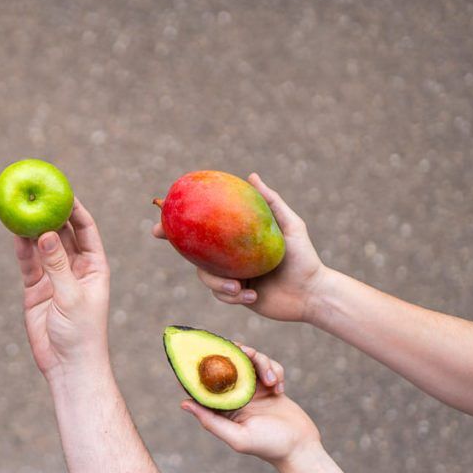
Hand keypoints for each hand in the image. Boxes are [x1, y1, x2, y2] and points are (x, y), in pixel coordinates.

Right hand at [14, 199, 110, 380]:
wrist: (67, 365)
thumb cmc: (81, 333)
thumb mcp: (72, 296)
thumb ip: (58, 264)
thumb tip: (46, 232)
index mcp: (95, 266)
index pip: (86, 229)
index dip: (75, 209)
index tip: (61, 191)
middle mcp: (75, 268)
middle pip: (62, 233)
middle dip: (50, 214)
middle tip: (36, 194)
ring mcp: (55, 277)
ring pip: (42, 246)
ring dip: (33, 229)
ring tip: (20, 208)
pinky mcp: (37, 289)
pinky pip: (28, 263)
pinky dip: (22, 249)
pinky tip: (14, 232)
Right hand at [153, 173, 327, 322]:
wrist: (312, 294)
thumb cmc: (304, 257)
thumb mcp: (289, 226)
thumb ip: (271, 202)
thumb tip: (250, 176)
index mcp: (238, 239)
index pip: (207, 229)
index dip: (182, 223)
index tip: (162, 216)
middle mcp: (231, 256)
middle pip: (197, 252)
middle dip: (179, 247)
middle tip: (160, 236)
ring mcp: (231, 276)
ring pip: (206, 277)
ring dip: (219, 283)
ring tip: (239, 288)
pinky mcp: (236, 296)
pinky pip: (221, 296)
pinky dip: (234, 297)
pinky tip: (253, 296)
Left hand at [181, 346, 319, 465]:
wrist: (301, 448)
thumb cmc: (269, 446)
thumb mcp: (237, 437)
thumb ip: (211, 421)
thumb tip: (183, 403)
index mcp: (222, 408)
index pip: (204, 383)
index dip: (200, 366)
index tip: (200, 350)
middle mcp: (235, 395)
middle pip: (229, 363)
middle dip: (237, 354)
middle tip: (246, 352)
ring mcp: (253, 388)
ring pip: (250, 360)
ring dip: (262, 363)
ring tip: (272, 382)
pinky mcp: (269, 386)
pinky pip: (268, 366)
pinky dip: (275, 371)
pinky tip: (280, 389)